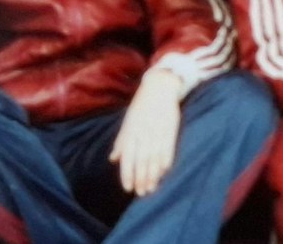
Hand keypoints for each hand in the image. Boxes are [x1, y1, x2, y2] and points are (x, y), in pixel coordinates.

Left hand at [110, 70, 182, 195]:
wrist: (159, 88)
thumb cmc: (140, 107)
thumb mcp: (127, 122)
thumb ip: (121, 142)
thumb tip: (112, 159)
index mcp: (130, 132)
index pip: (127, 158)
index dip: (127, 175)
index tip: (128, 188)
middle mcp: (142, 134)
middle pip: (141, 161)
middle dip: (141, 179)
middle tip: (141, 193)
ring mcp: (157, 132)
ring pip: (154, 158)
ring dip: (153, 175)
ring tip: (152, 188)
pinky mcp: (170, 130)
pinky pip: (167, 149)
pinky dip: (165, 162)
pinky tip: (163, 173)